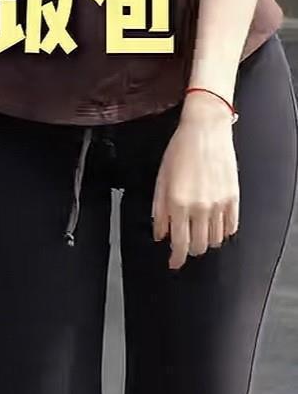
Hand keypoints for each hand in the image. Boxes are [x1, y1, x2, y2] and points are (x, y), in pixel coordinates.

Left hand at [152, 93, 238, 269]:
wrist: (205, 130)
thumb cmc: (179, 150)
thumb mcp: (161, 178)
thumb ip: (159, 208)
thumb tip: (160, 234)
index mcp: (178, 203)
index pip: (179, 244)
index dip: (176, 259)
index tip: (173, 263)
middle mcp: (199, 207)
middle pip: (199, 247)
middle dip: (190, 249)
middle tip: (185, 242)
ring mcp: (219, 204)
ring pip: (215, 240)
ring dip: (206, 241)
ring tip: (199, 230)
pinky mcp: (234, 199)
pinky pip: (231, 228)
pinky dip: (223, 231)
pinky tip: (215, 224)